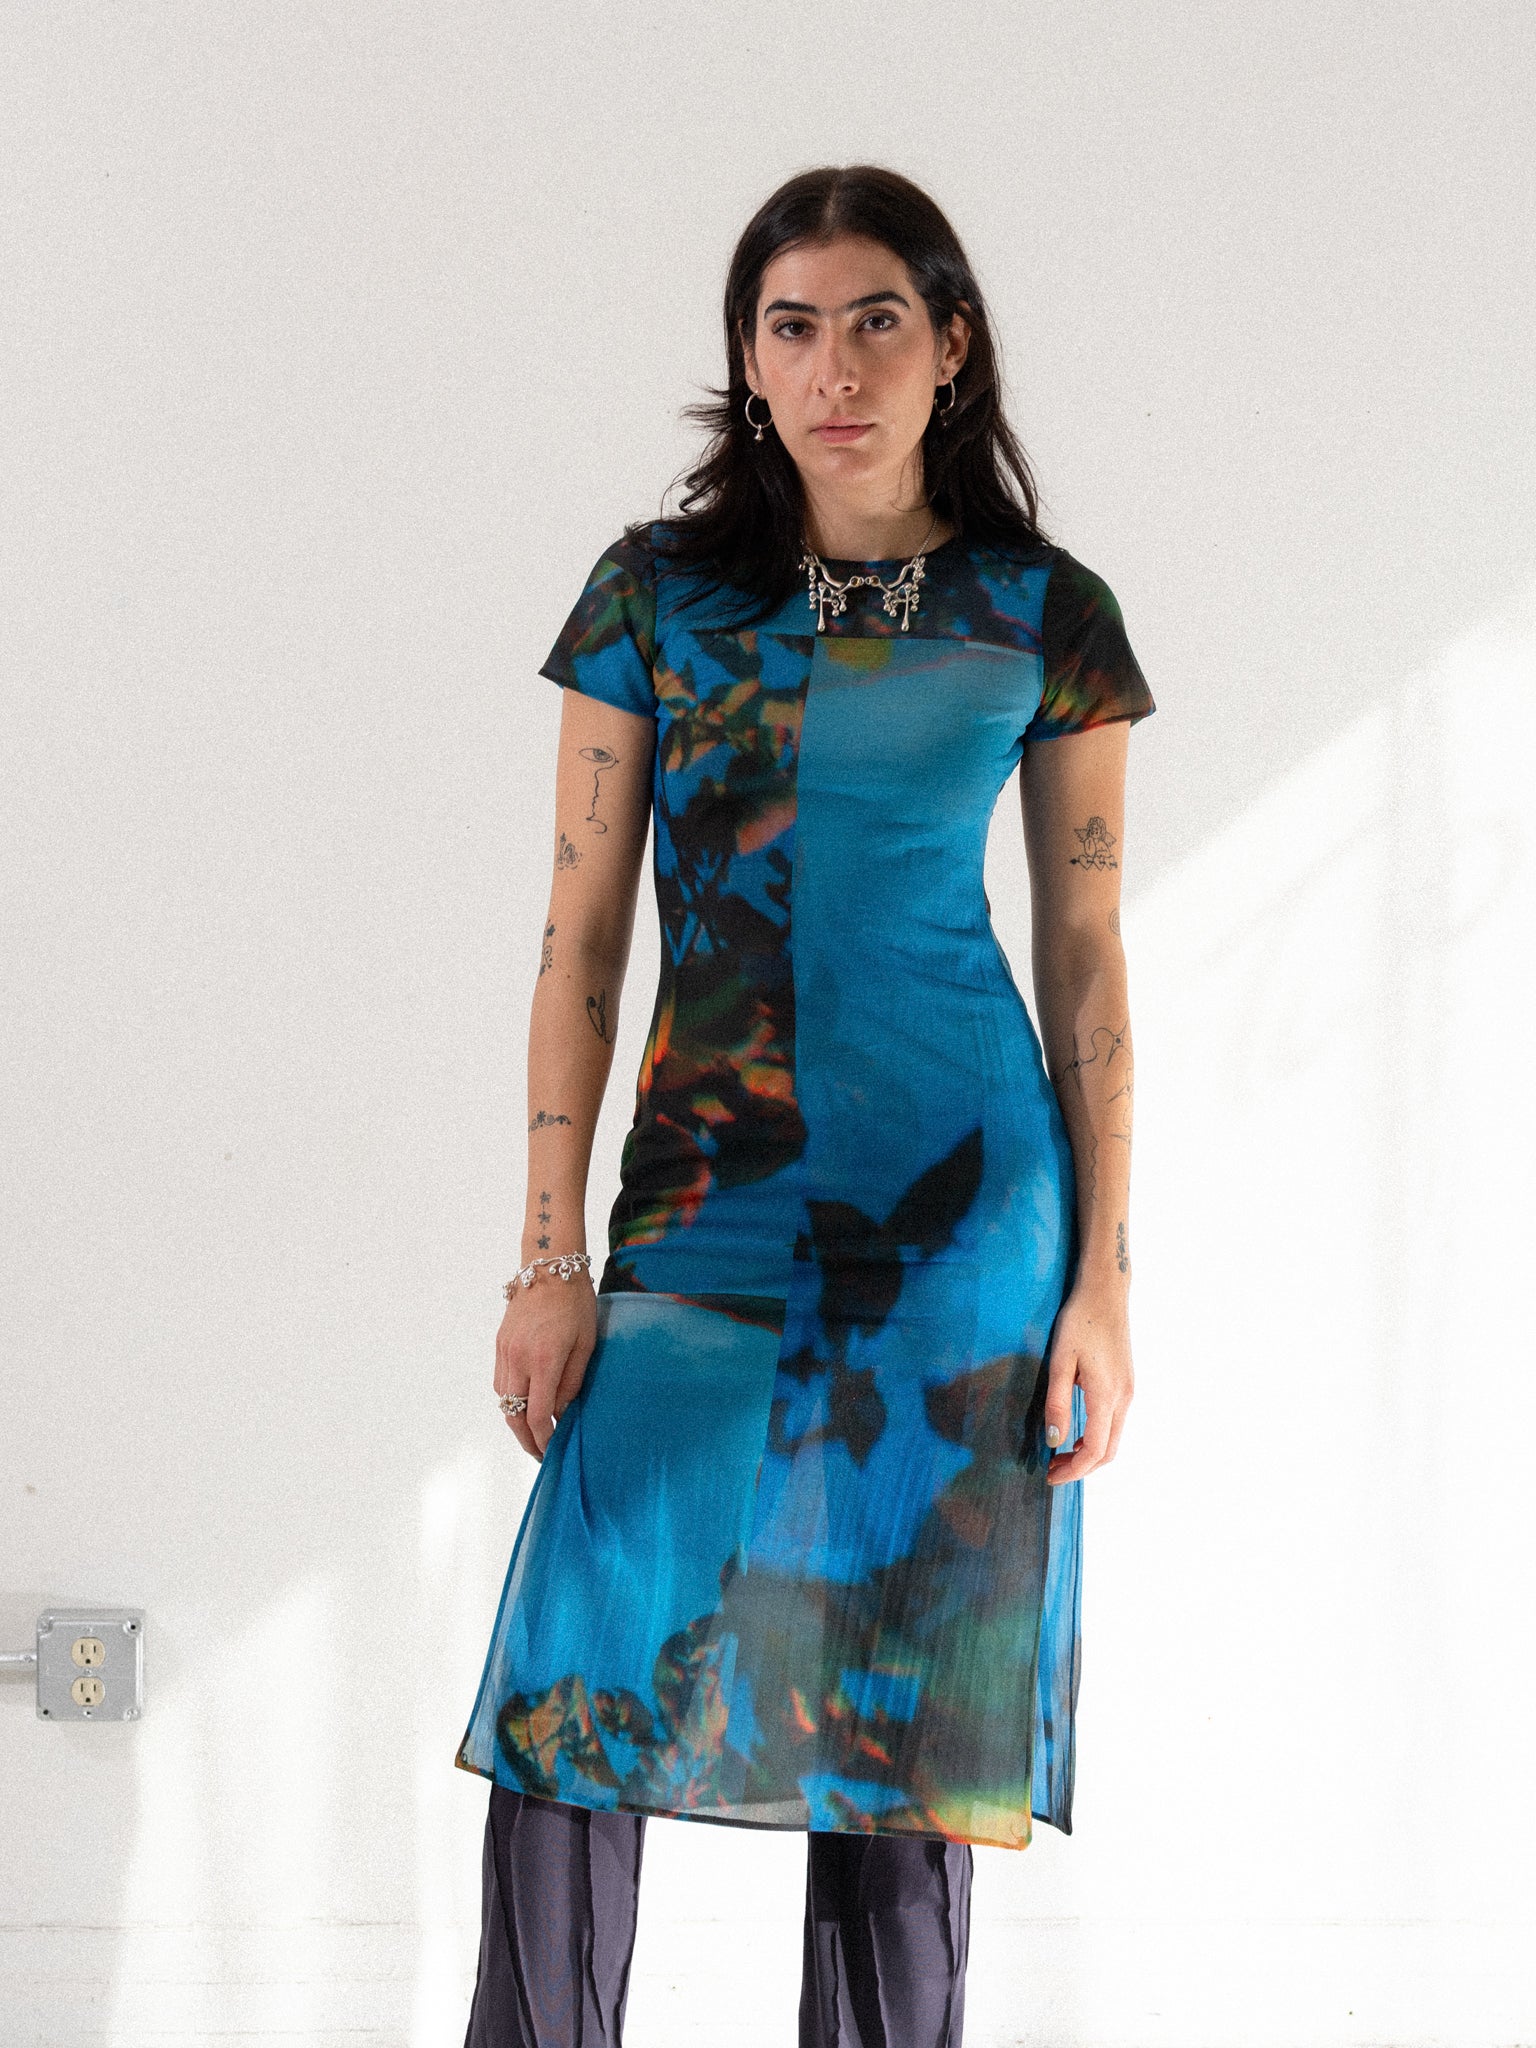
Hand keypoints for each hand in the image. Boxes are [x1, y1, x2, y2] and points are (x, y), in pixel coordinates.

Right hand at [495, 1274, 597, 1460]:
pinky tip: (525, 1403)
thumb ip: (572, 1382)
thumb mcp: (585, 1344)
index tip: (553, 1452)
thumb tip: (560, 1412)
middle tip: (540, 1454)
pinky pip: (501, 1381)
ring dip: (516, 1420)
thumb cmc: (575, 1305)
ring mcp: (505, 1351)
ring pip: (503, 1400)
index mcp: (543, 1361)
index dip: (543, 1439)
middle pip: (512, 1414)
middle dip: (525, 1439)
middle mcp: (518, 1359)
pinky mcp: (500, 1344)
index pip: (536, 1415)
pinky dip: (510, 1399)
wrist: (549, 1269)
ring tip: (534, 1432)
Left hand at [1041, 1280, 1132, 1483]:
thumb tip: (1054, 1441)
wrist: (1106, 1294)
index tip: (1049, 1476)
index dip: (1073, 1470)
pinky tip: (1076, 1432)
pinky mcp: (1127, 1383)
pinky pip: (1115, 1422)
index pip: (1094, 1451)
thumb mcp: (1060, 1361)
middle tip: (1052, 1469)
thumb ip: (1057, 1403)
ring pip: (1114, 1438)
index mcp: (1107, 1396)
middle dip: (1081, 1468)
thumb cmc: (1079, 1322)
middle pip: (1108, 1451)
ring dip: (1089, 1453)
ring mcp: (1129, 1391)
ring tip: (1060, 1454)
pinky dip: (1097, 1437)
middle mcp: (1123, 1398)